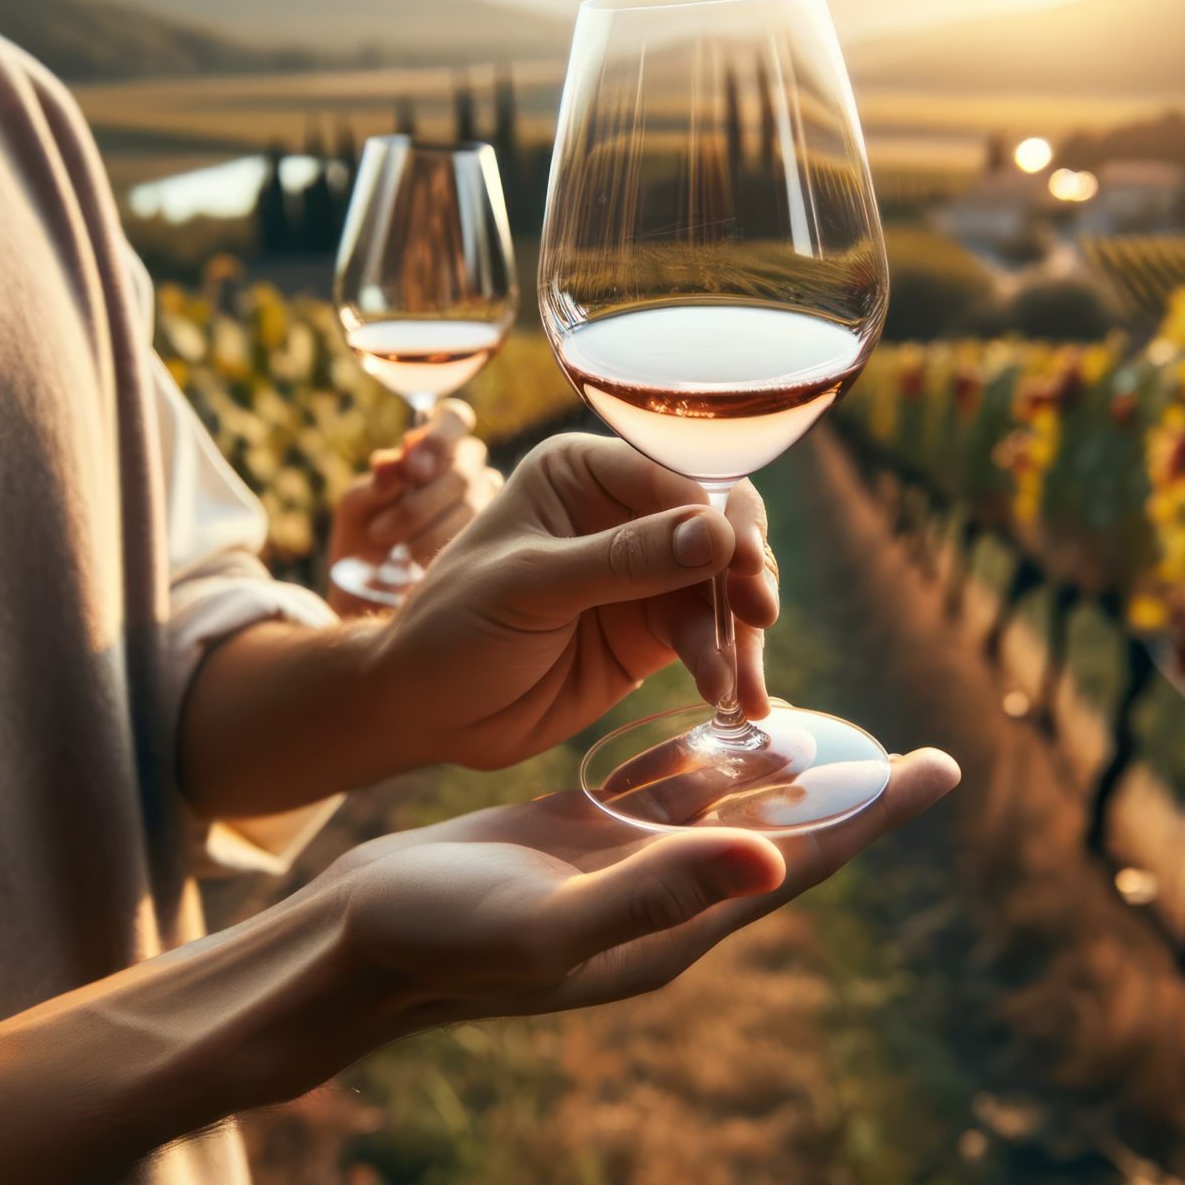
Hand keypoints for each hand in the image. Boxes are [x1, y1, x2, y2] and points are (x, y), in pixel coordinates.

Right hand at [323, 749, 958, 1025]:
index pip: (800, 864)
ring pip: (726, 813)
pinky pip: (664, 797)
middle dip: (848, 794)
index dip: (872, 816)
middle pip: (782, 838)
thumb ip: (657, 895)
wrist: (353, 943)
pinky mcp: (580, 842)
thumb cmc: (440, 940)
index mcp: (673, 928)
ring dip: (783, 773)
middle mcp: (662, 901)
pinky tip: (726, 728)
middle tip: (919, 754)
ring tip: (839, 733)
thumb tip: (773, 869)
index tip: (942, 767)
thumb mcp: (549, 922)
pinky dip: (706, 761)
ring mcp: (621, 871)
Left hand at [327, 402, 501, 612]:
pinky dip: (439, 553)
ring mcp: (487, 503)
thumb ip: (377, 482)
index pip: (454, 418)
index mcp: (434, 446)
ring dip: (425, 533)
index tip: (412, 469)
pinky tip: (414, 567)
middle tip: (378, 533)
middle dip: (418, 505)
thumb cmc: (364, 535)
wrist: (370, 590)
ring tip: (391, 554)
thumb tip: (392, 462)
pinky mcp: (496, 540)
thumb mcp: (358, 505)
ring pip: (471, 508)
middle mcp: (467, 468)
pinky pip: (477, 539)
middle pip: (462, 472)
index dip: (438, 438)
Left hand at [370, 433, 780, 770]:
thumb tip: (716, 533)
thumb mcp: (530, 588)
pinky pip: (709, 637)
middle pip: (715, 524)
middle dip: (742, 569)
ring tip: (739, 685)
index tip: (738, 562)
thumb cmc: (453, 628)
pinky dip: (728, 666)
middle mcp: (621, 512)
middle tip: (758, 614)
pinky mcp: (652, 632)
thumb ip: (622, 561)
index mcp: (581, 471)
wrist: (426, 713)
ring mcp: (642, 574)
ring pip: (721, 587)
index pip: (672, 474)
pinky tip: (734, 700)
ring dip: (740, 633)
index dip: (716, 515)